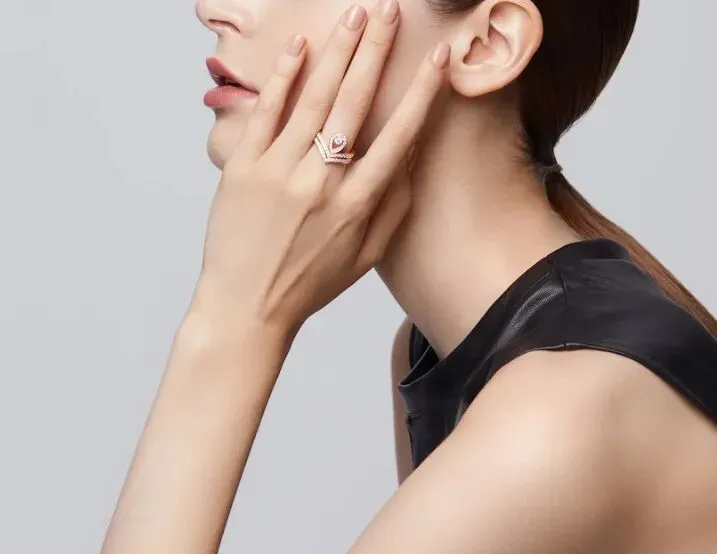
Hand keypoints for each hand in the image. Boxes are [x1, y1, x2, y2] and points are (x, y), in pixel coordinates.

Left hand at [192, 0, 448, 334]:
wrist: (247, 305)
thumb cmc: (309, 283)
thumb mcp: (365, 257)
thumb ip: (393, 207)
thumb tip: (410, 157)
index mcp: (358, 205)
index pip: (399, 134)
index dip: (422, 92)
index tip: (439, 58)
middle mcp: (323, 182)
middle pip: (356, 102)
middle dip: (377, 50)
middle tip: (389, 11)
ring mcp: (279, 171)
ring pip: (314, 98)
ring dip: (337, 51)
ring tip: (356, 16)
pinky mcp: (244, 168)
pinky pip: (267, 112)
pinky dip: (284, 77)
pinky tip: (300, 48)